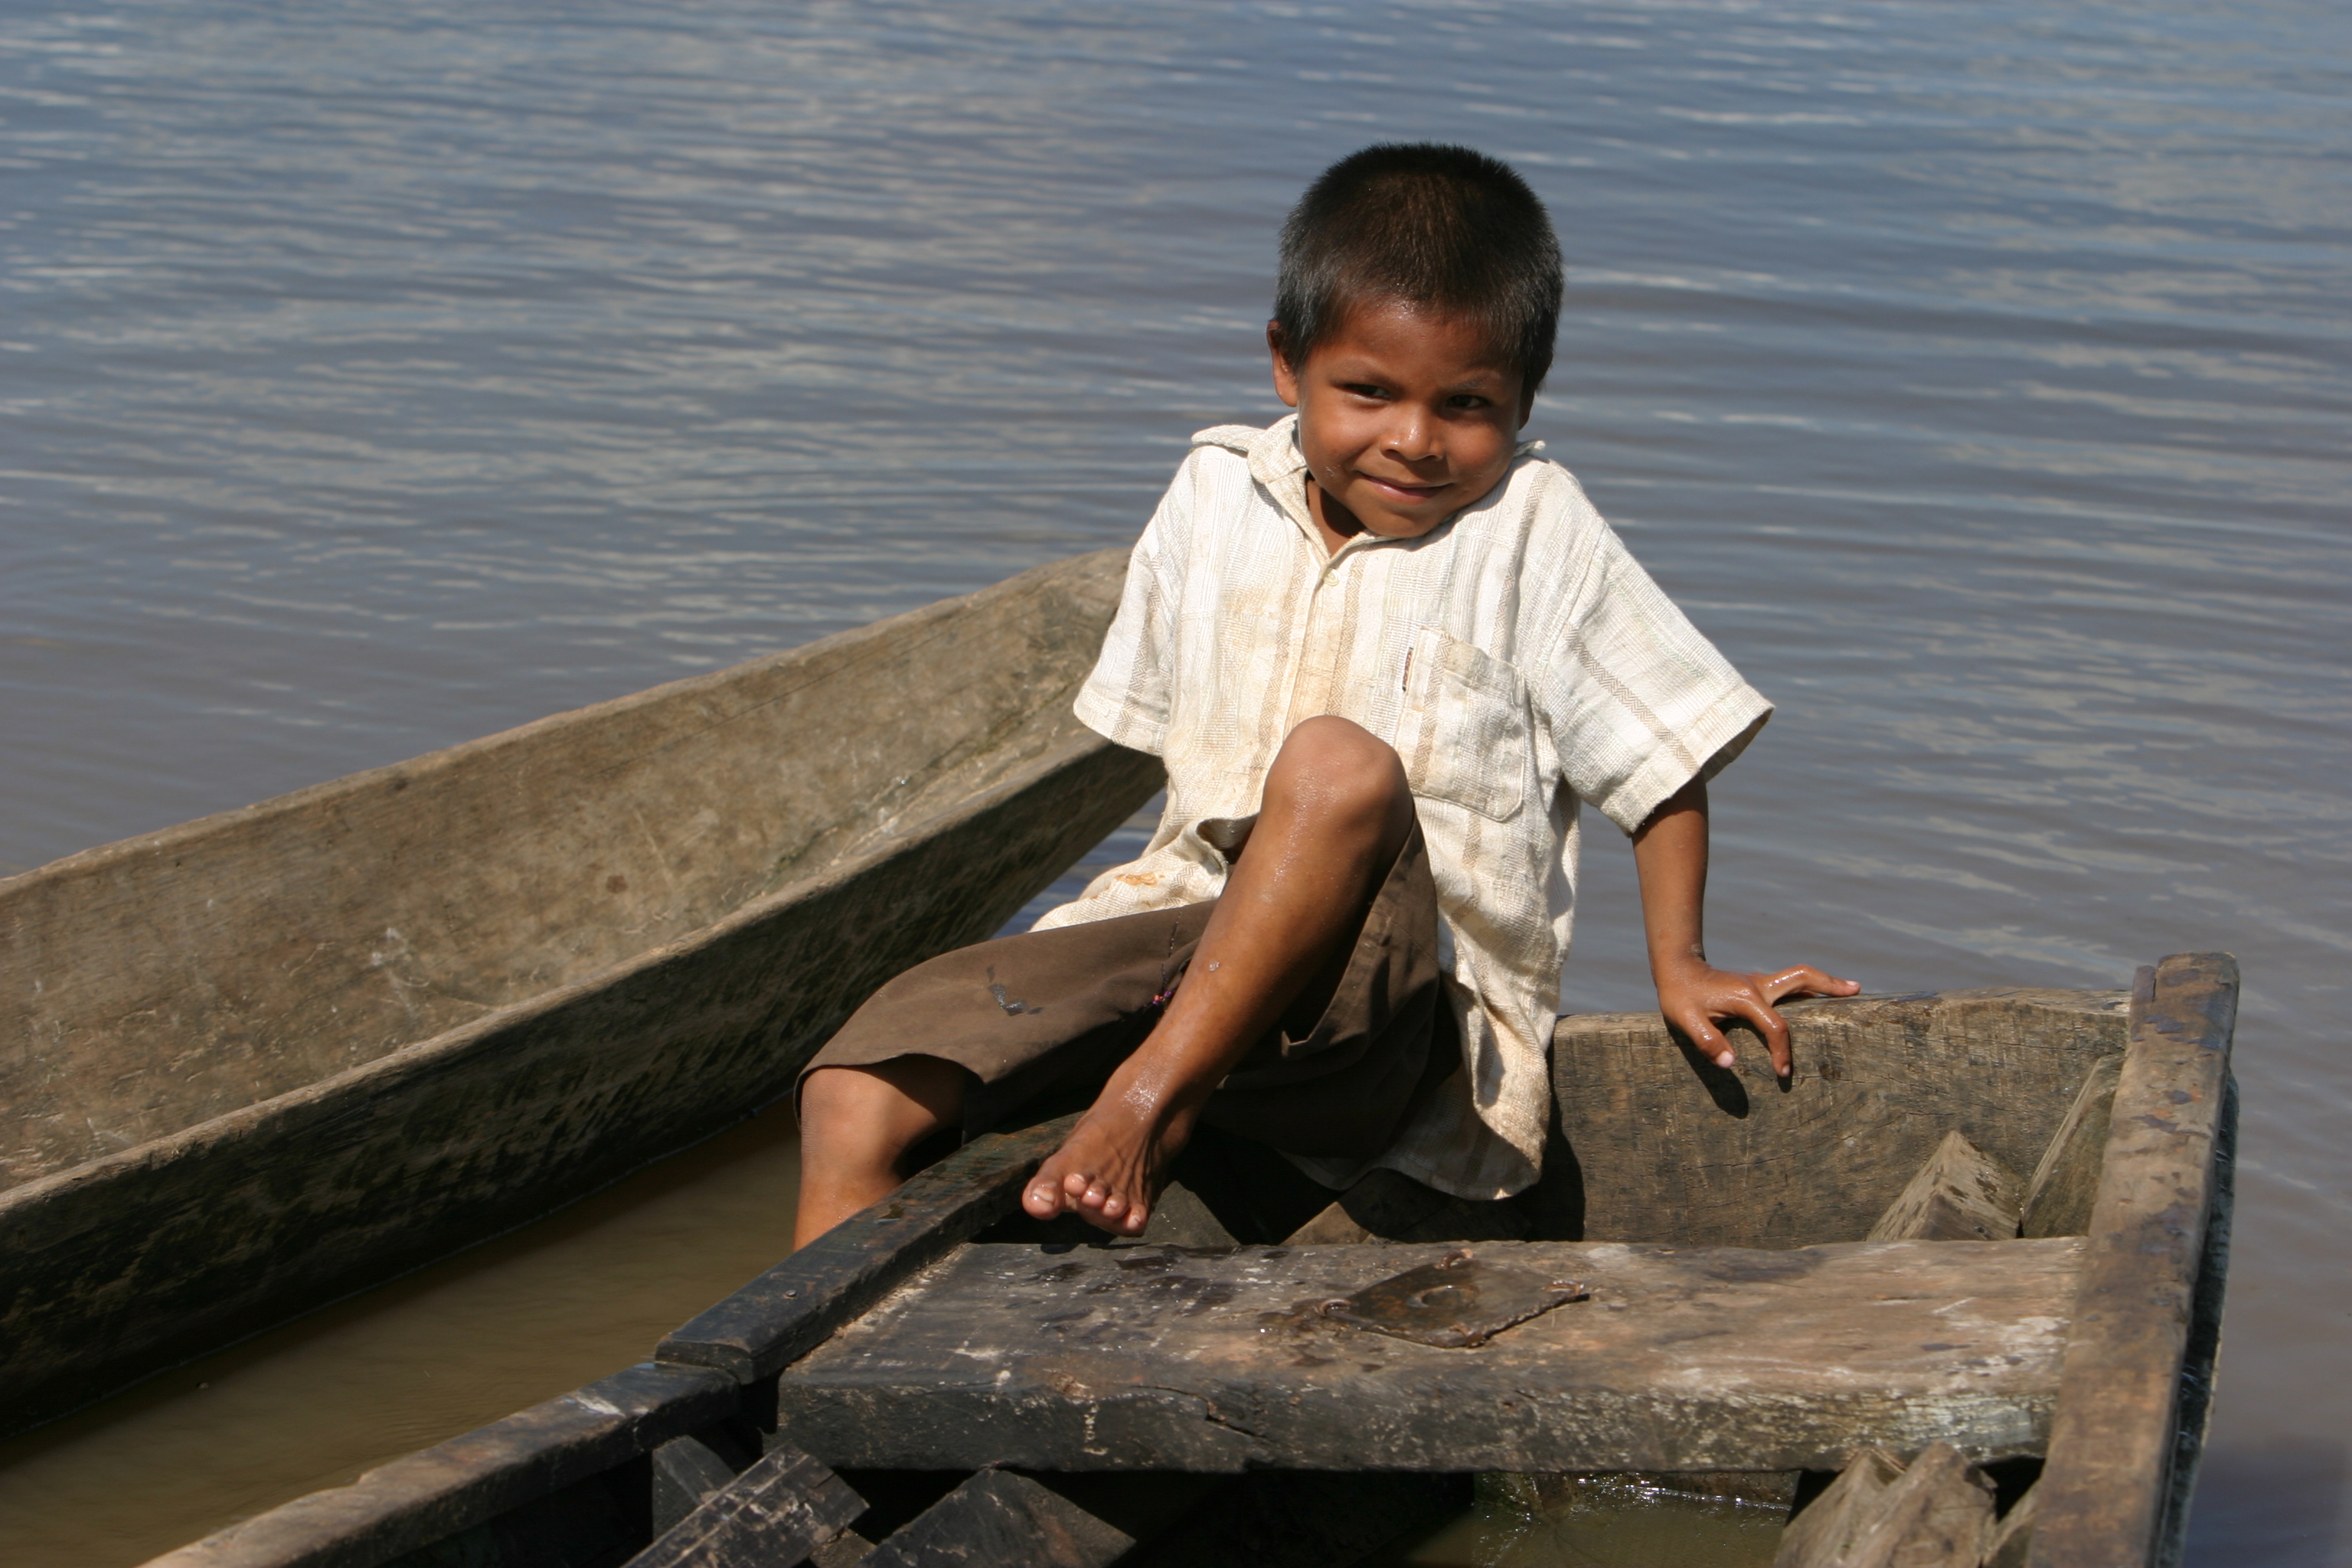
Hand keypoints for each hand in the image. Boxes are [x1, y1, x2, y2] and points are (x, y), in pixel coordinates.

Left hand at [1653, 960, 1859, 1078]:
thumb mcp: (1685, 1021)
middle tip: (1857, 991)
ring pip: (1800, 977)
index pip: (1775, 1026)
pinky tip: (1819, 996)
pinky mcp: (1758, 984)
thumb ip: (1707, 1041)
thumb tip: (1731, 1064)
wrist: (1676, 970)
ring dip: (1825, 982)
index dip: (1782, 1051)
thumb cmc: (1680, 997)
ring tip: (1852, 989)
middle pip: (1802, 979)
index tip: (1783, 1073)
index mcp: (1745, 997)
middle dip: (1829, 986)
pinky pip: (1790, 983)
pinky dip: (1809, 987)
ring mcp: (1760, 982)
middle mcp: (1758, 985)